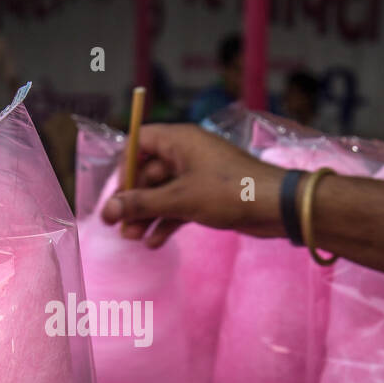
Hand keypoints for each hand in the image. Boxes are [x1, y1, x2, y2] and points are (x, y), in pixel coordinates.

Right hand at [99, 124, 286, 245]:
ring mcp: (198, 175)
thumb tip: (107, 211)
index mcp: (179, 140)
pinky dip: (167, 221)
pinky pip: (179, 205)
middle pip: (148, 172)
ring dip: (147, 215)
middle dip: (134, 200)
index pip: (140, 142)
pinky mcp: (208, 195)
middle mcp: (186, 153)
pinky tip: (155, 242)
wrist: (276, 207)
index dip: (124, 166)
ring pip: (163, 192)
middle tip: (119, 227)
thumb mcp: (179, 199)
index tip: (115, 193)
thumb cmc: (228, 192)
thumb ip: (141, 204)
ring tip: (133, 239)